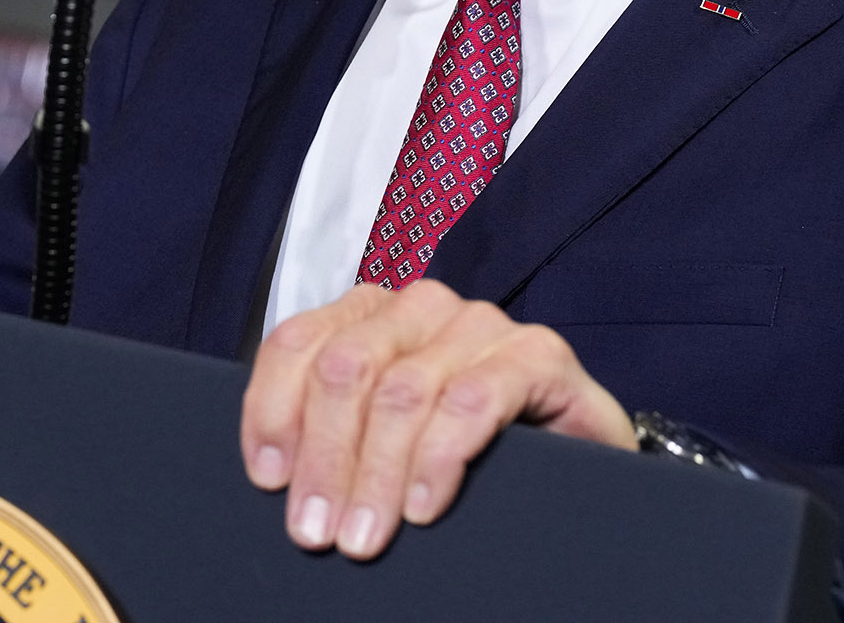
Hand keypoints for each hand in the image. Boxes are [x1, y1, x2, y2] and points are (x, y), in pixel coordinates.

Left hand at [240, 279, 633, 559]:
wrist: (574, 451)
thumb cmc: (464, 443)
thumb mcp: (383, 432)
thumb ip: (335, 429)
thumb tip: (278, 478)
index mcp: (369, 314)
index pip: (297, 343)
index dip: (272, 410)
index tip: (268, 480)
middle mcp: (419, 306)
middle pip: (345, 369)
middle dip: (325, 458)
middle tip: (316, 530)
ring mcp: (478, 324)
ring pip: (402, 391)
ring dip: (375, 473)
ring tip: (364, 536)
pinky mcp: (535, 354)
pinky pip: (472, 401)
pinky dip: (440, 458)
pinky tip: (425, 505)